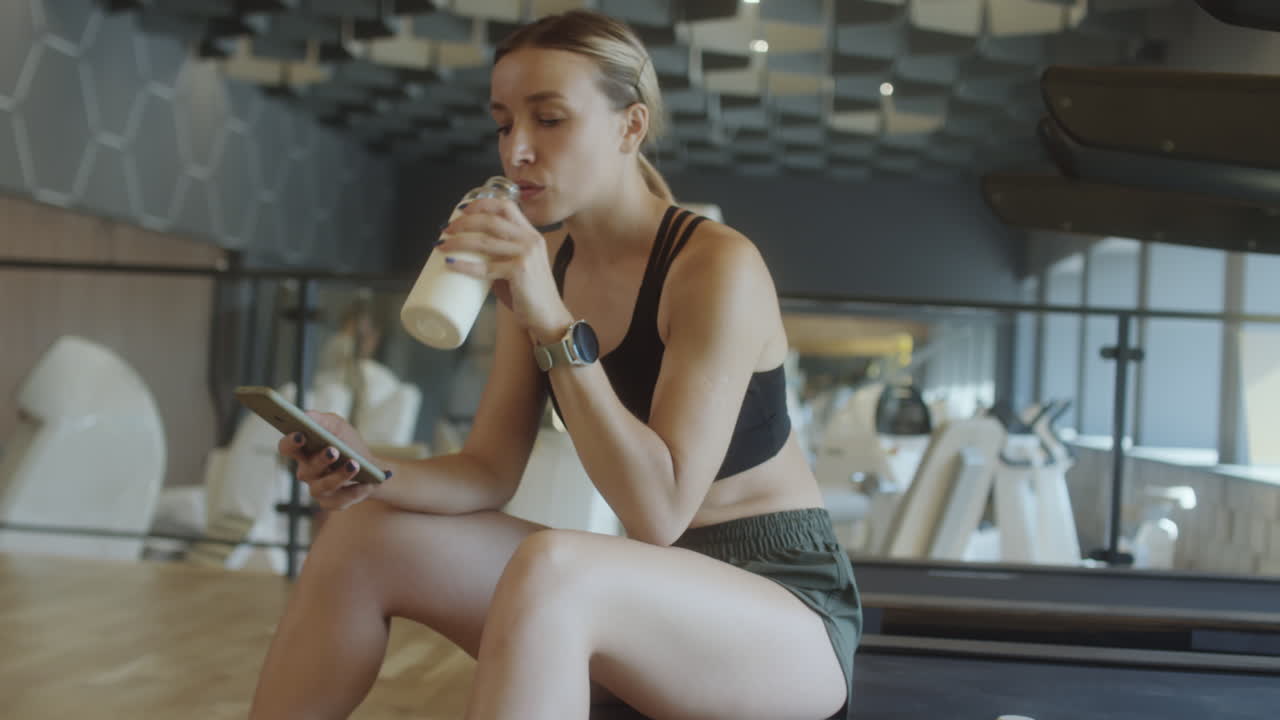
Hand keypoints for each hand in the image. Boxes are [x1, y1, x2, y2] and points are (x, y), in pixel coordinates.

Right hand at [276, 412, 382, 510]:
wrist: (370, 468)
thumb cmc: (347, 444)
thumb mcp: (337, 426)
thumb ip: (320, 420)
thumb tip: (305, 416)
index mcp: (303, 452)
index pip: (287, 448)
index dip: (291, 443)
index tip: (301, 434)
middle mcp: (307, 472)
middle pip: (306, 469)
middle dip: (319, 460)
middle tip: (333, 450)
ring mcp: (318, 489)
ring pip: (323, 486)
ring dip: (339, 476)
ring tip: (354, 464)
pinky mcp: (332, 503)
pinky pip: (340, 501)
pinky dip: (355, 491)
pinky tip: (367, 483)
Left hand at [439, 197, 572, 341]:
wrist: (548, 315)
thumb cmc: (530, 294)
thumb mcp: (519, 265)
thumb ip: (500, 256)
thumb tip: (470, 254)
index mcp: (531, 235)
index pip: (507, 206)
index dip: (482, 203)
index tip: (463, 209)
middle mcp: (530, 240)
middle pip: (491, 221)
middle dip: (464, 222)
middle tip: (447, 229)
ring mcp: (526, 255)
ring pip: (484, 242)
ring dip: (459, 241)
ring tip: (442, 245)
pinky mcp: (519, 272)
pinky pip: (485, 267)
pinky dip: (465, 265)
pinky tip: (451, 264)